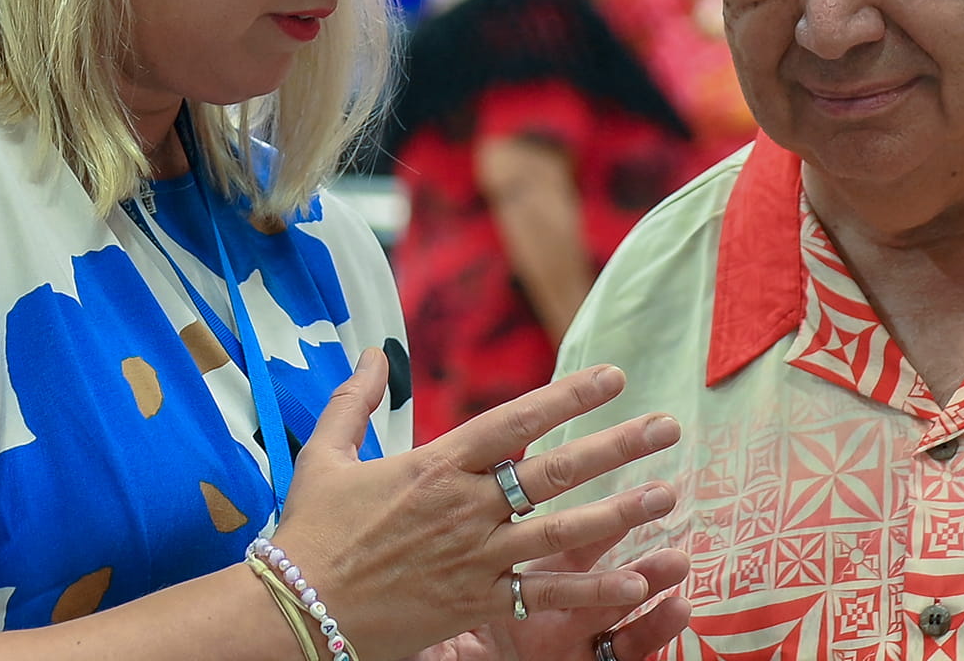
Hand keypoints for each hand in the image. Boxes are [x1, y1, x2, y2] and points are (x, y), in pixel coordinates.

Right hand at [275, 350, 682, 657]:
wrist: (295, 610)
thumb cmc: (309, 533)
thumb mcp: (324, 455)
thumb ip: (353, 401)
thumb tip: (369, 352)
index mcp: (437, 464)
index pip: (516, 418)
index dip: (569, 394)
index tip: (615, 376)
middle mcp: (467, 506)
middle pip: (557, 470)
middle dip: (618, 446)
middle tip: (668, 427)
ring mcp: (476, 557)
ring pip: (564, 531)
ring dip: (621, 513)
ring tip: (668, 495)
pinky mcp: (475, 603)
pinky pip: (544, 596)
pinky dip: (591, 591)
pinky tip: (636, 582)